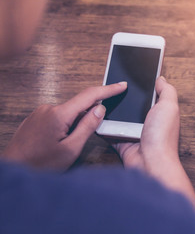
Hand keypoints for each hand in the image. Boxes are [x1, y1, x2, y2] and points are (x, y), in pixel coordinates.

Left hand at [2, 82, 126, 169]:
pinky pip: (58, 114)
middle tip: (93, 132)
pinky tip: (61, 140)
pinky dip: (67, 123)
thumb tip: (100, 108)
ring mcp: (41, 112)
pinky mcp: (36, 117)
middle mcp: (49, 108)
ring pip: (69, 111)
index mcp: (59, 114)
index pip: (90, 95)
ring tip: (69, 144)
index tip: (121, 85)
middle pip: (80, 104)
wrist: (13, 169)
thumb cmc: (40, 164)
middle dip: (91, 114)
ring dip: (77, 122)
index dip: (108, 89)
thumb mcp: (71, 149)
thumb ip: (88, 126)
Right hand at [113, 77, 194, 217]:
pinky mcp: (121, 141)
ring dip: (110, 110)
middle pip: (131, 105)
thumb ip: (167, 91)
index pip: (148, 96)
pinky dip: (102, 125)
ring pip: (118, 117)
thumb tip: (160, 79)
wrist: (150, 162)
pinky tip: (95, 116)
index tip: (128, 77)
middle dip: (122, 98)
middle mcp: (146, 122)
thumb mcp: (169, 106)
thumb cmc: (162, 137)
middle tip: (109, 87)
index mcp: (159, 113)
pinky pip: (109, 131)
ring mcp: (133, 132)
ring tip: (99, 98)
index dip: (139, 87)